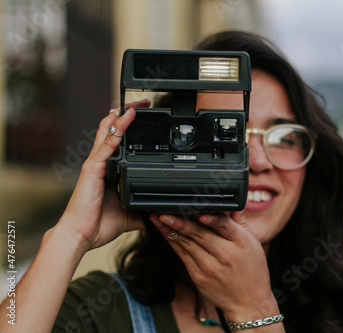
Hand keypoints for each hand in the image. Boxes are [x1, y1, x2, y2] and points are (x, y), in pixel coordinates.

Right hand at [59, 99, 150, 250]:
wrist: (82, 235)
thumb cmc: (99, 224)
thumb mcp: (129, 216)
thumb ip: (142, 212)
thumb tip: (157, 216)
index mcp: (108, 169)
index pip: (118, 140)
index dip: (129, 126)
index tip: (147, 117)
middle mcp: (101, 161)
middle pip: (112, 129)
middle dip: (128, 113)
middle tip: (146, 103)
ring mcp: (96, 162)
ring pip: (108, 129)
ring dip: (123, 114)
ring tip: (139, 103)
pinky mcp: (93, 167)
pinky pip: (107, 142)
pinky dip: (119, 127)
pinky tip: (129, 116)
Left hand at [150, 211, 280, 319]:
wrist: (249, 302)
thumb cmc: (253, 271)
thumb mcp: (253, 244)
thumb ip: (240, 222)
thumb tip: (233, 203)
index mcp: (241, 243)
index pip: (225, 226)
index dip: (212, 219)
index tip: (200, 214)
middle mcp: (225, 255)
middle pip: (200, 235)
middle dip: (180, 222)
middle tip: (164, 212)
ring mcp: (210, 267)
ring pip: (187, 244)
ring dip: (170, 230)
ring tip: (158, 219)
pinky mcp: (199, 277)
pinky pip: (183, 256)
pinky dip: (173, 243)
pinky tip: (165, 233)